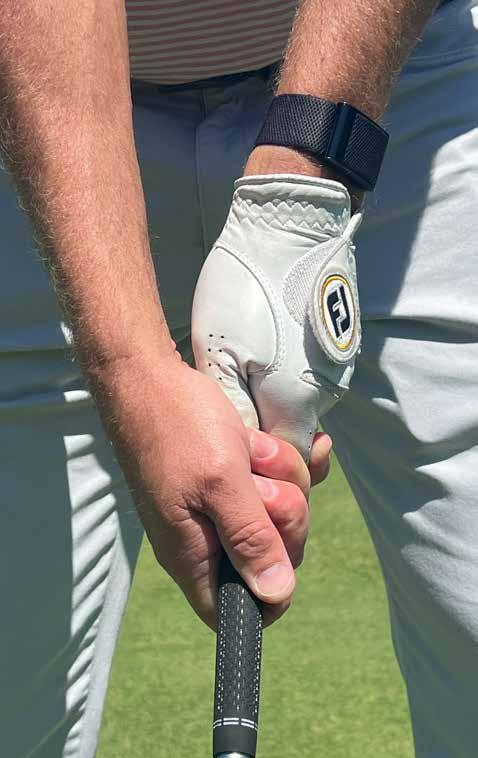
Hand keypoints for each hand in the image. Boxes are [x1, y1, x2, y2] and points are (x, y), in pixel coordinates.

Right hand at [93, 356, 330, 628]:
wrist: (149, 376)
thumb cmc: (176, 426)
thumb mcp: (220, 483)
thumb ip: (250, 538)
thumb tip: (275, 594)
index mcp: (195, 555)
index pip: (237, 611)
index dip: (269, 593)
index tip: (278, 547)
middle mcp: (210, 537)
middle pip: (274, 556)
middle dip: (283, 513)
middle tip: (258, 481)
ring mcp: (224, 506)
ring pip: (282, 512)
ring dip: (283, 476)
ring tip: (252, 450)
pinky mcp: (236, 478)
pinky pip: (283, 482)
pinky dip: (290, 462)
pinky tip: (295, 443)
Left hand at [192, 173, 361, 460]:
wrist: (289, 226)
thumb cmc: (245, 290)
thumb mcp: (221, 354)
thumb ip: (234, 410)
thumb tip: (242, 447)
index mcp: (297, 403)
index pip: (288, 462)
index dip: (263, 462)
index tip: (235, 443)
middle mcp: (325, 393)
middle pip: (296, 434)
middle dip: (266, 431)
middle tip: (230, 400)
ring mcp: (335, 367)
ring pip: (301, 404)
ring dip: (273, 399)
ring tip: (243, 366)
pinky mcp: (337, 343)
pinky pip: (309, 376)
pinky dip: (286, 374)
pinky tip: (265, 347)